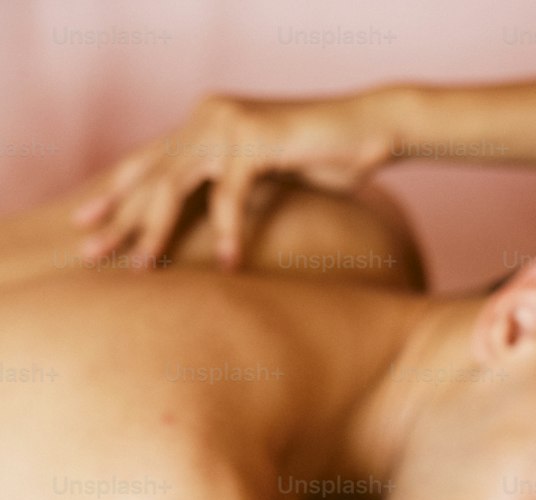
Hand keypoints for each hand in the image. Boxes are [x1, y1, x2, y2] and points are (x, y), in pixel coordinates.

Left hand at [73, 91, 397, 268]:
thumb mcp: (267, 179)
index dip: (116, 195)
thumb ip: (231, 189)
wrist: (373, 130)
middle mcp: (208, 118)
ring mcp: (228, 124)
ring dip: (155, 230)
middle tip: (90, 253)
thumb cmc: (326, 160)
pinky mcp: (255, 139)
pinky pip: (228, 194)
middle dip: (119, 217)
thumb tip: (204, 231)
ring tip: (141, 269)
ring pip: (175, 184)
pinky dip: (227, 232)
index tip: (87, 226)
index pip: (149, 164)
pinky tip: (228, 265)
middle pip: (150, 174)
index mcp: (205, 125)